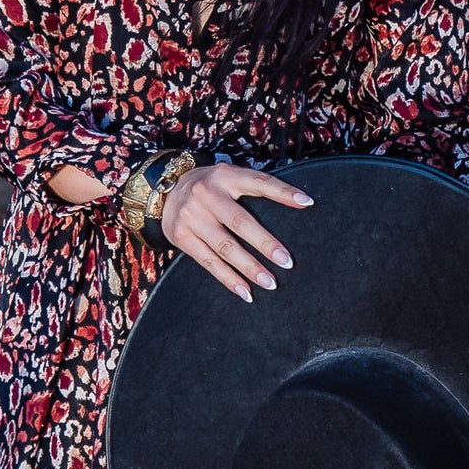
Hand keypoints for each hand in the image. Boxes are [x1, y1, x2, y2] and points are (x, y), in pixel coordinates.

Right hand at [159, 162, 311, 301]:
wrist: (162, 193)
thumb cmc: (208, 187)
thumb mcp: (227, 177)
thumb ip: (252, 188)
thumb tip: (297, 204)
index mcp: (225, 176)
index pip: (258, 183)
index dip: (283, 192)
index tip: (307, 202)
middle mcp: (207, 195)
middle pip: (240, 222)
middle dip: (265, 244)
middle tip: (287, 261)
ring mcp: (192, 217)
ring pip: (225, 247)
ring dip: (249, 268)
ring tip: (270, 283)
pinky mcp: (182, 237)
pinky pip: (209, 263)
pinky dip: (229, 279)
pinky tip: (246, 292)